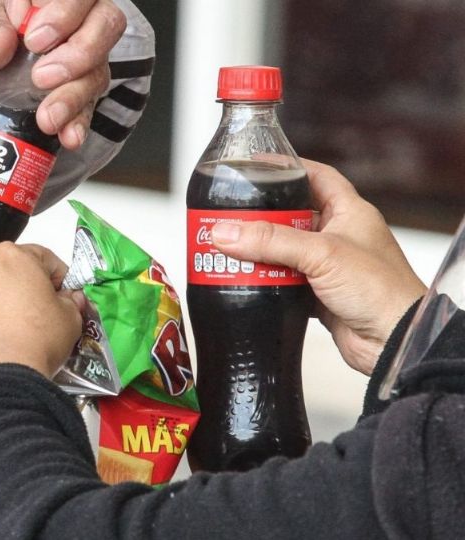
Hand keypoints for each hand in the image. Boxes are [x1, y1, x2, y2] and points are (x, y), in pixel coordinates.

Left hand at [0, 0, 125, 149]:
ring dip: (74, 97)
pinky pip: (91, 106)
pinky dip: (79, 123)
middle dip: (78, 54)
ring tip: (48, 117)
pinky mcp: (82, 89)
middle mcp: (80, 18)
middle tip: (42, 77)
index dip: (63, 14)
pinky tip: (67, 135)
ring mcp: (86, 55)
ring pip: (99, 69)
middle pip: (106, 24)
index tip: (34, 39)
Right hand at [210, 159, 426, 374]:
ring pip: (284, 250)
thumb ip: (271, 241)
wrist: (394, 342)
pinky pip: (283, 281)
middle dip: (262, 216)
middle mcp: (339, 236)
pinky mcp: (317, 294)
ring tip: (229, 246)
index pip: (318, 176)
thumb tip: (226, 232)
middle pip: (291, 216)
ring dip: (259, 252)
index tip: (259, 164)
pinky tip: (245, 278)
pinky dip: (264, 280)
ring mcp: (328, 266)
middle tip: (232, 213)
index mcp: (350, 213)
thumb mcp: (322, 254)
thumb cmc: (381, 291)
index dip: (290, 167)